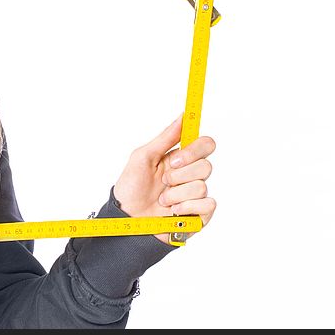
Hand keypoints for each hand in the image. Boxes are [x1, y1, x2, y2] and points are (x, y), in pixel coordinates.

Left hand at [112, 115, 216, 243]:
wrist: (126, 219)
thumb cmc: (131, 188)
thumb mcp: (143, 157)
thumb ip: (166, 137)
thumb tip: (183, 116)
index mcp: (180, 159)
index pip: (205, 145)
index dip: (194, 150)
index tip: (175, 159)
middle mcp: (191, 176)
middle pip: (206, 166)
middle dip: (179, 175)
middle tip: (163, 181)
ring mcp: (196, 196)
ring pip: (202, 187)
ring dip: (176, 194)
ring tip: (162, 200)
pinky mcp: (199, 215)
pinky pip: (208, 205)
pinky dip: (186, 208)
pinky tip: (172, 212)